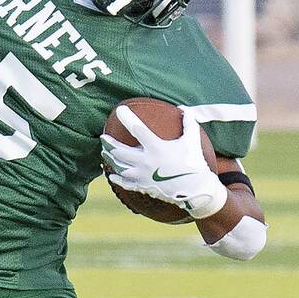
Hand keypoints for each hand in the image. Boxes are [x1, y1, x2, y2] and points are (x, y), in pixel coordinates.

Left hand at [102, 106, 227, 218]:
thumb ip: (188, 121)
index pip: (138, 129)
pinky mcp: (143, 186)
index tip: (119, 110)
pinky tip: (110, 173)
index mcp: (157, 148)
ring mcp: (142, 175)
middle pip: (120, 151)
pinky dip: (116, 178)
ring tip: (105, 152)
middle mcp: (146, 162)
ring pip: (119, 166)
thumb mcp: (192, 139)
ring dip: (111, 158)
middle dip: (109, 143)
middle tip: (103, 137)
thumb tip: (182, 108)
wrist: (195, 189)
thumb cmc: (194, 162)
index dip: (127, 118)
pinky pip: (125, 183)